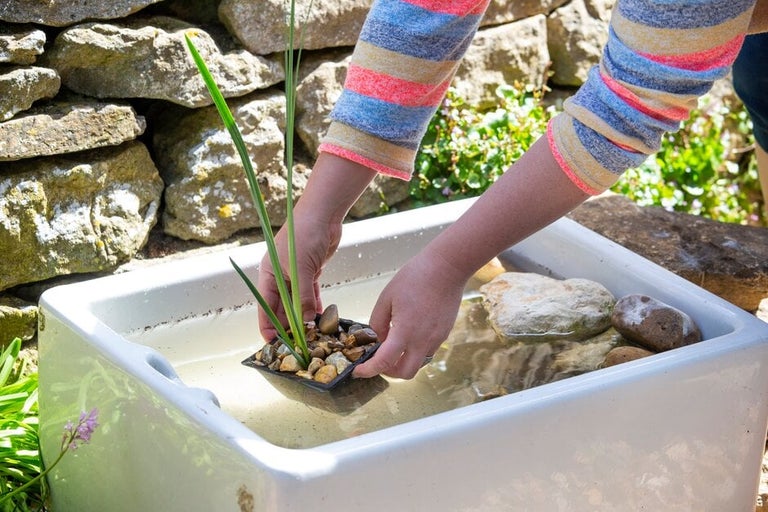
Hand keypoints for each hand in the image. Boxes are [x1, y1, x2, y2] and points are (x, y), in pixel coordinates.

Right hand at [256, 208, 339, 341]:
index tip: (274, 346)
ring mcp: (295, 274)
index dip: (268, 328)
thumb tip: (307, 320)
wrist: (323, 213)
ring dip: (304, 317)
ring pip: (297, 302)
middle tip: (299, 344)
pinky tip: (320, 317)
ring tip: (312, 334)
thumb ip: (303, 296)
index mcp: (268, 275)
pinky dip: (315, 305)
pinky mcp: (311, 271)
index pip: (264, 308)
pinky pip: (311, 293)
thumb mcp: (302, 269)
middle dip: (289, 325)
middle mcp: (279, 276)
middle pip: (281, 308)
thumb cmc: (304, 234)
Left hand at [353, 249, 466, 378]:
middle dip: (389, 372)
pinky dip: (415, 350)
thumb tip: (376, 339)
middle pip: (405, 373)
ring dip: (404, 361)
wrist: (447, 268)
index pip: (384, 362)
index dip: (368, 370)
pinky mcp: (444, 334)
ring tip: (394, 345)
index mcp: (405, 332)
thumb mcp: (387, 297)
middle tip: (378, 360)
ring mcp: (437, 339)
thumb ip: (377, 322)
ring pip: (419, 363)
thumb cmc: (415, 277)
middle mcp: (423, 341)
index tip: (359, 371)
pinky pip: (428, 351)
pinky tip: (410, 334)